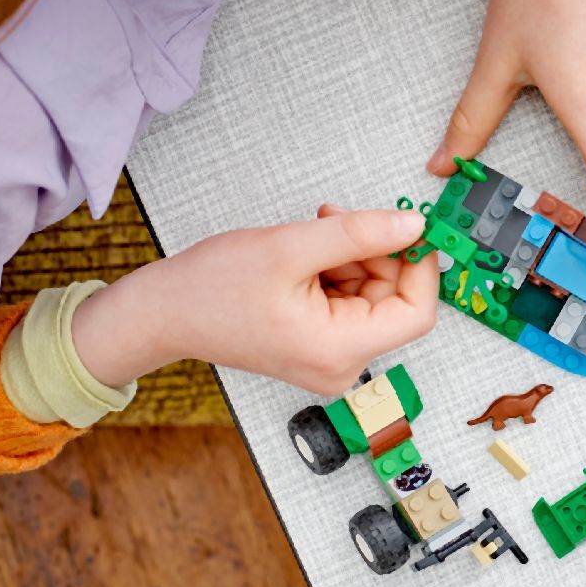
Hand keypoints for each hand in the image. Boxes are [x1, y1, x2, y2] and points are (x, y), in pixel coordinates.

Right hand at [73, 207, 437, 394]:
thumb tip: (413, 227)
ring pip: (370, 297)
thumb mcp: (292, 247)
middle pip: (393, 303)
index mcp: (339, 350)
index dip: (421, 266)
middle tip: (341, 221)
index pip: (417, 313)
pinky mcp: (316, 346)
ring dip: (353, 258)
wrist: (164, 313)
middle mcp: (341, 365)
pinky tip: (308, 252)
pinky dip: (336, 271)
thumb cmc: (212, 288)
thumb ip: (359, 234)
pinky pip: (347, 303)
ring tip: (314, 233)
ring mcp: (329, 359)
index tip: (411, 228)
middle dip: (376, 255)